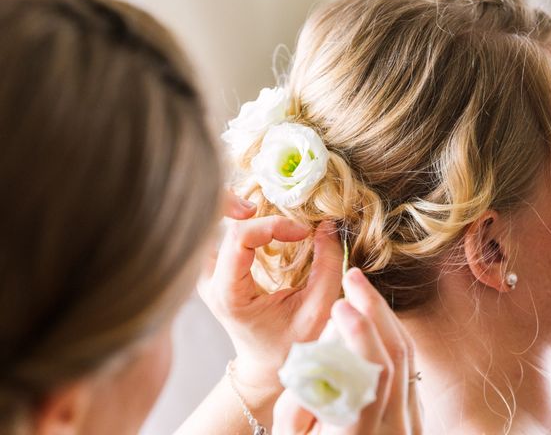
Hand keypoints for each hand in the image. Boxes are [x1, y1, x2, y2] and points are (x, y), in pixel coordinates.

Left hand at [199, 207, 343, 388]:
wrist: (263, 365)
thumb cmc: (291, 344)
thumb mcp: (317, 310)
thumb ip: (327, 266)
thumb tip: (327, 224)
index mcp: (229, 294)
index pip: (238, 238)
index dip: (273, 225)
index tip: (302, 232)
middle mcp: (208, 280)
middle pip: (212, 222)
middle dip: (236, 203)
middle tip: (264, 207)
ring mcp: (205, 272)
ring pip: (209, 221)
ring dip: (233, 208)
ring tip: (261, 213)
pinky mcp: (210, 266)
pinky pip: (214, 229)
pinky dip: (234, 217)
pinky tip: (255, 219)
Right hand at [272, 268, 422, 434]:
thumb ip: (295, 408)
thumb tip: (313, 356)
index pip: (372, 374)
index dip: (360, 334)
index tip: (338, 305)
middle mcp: (394, 430)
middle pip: (396, 356)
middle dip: (375, 308)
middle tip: (353, 277)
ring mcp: (410, 426)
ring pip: (408, 359)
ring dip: (385, 317)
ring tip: (361, 291)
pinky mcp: (415, 421)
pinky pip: (410, 371)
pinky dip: (392, 337)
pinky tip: (375, 321)